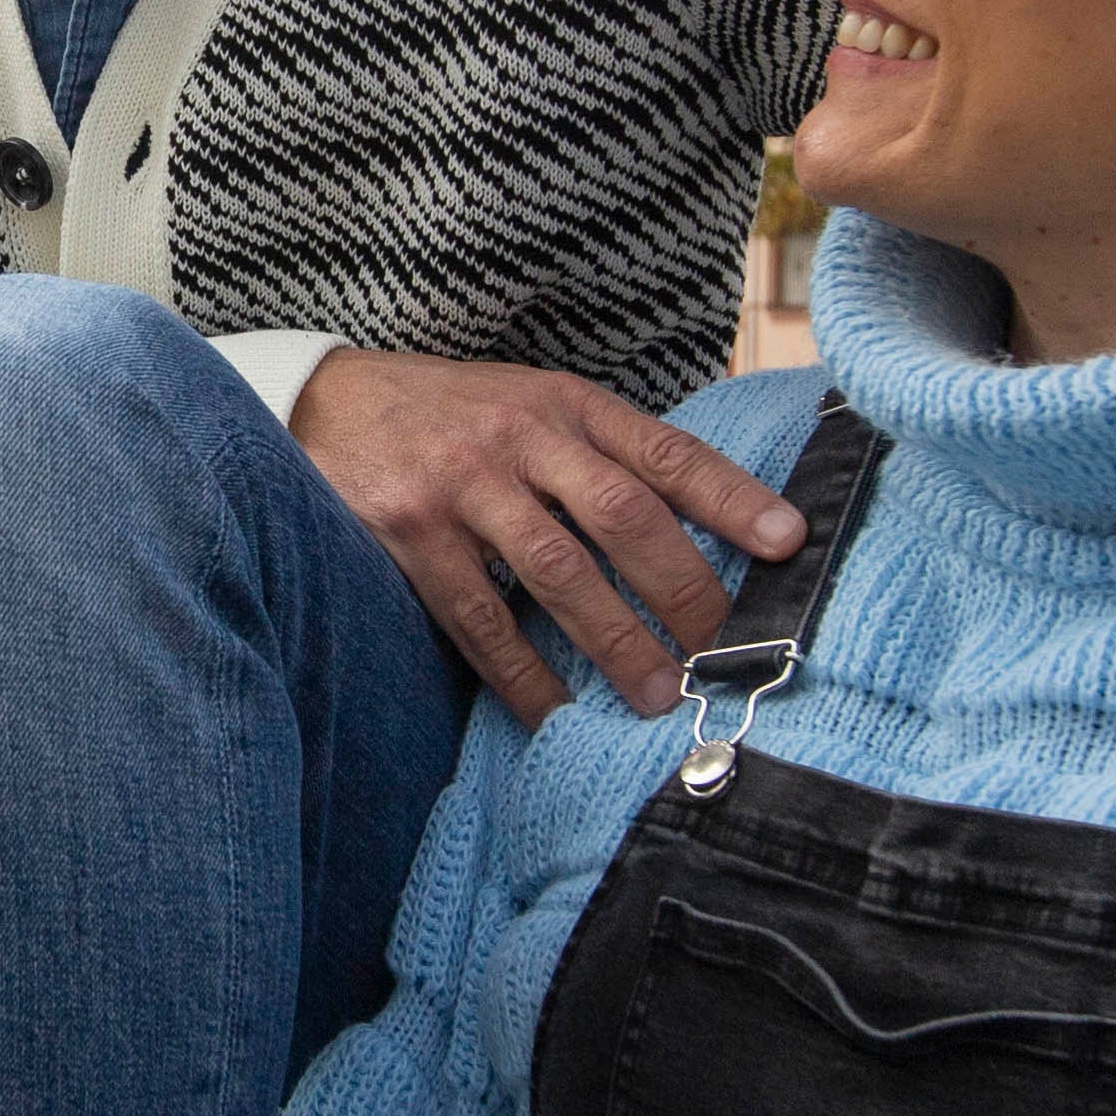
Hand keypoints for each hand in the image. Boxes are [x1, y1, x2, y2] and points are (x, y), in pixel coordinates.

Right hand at [289, 353, 800, 720]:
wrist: (325, 402)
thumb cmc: (451, 415)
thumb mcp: (530, 404)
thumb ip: (600, 453)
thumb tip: (699, 524)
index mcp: (566, 402)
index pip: (665, 450)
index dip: (732, 496)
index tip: (790, 541)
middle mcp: (521, 435)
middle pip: (623, 515)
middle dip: (685, 588)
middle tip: (729, 650)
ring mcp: (463, 483)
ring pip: (559, 571)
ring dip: (616, 641)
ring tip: (658, 695)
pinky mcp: (410, 532)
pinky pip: (480, 618)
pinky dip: (522, 674)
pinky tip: (556, 713)